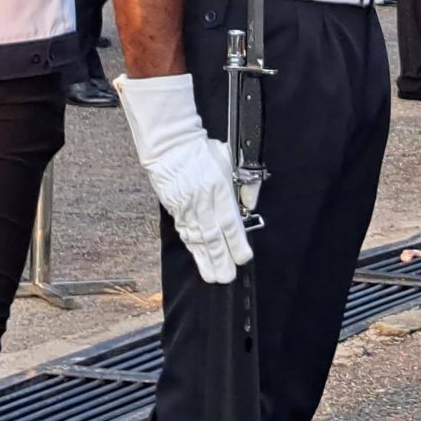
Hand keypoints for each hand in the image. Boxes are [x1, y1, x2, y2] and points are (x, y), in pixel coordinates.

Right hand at [118, 72, 251, 282]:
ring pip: (197, 238)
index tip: (243, 258)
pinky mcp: (174, 208)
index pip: (228, 221)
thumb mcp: (228, 161)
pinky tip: (199, 259)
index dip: (236, 242)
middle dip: (220, 259)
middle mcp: (201, 200)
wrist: (169, 143)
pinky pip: (185, 231)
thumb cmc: (201, 149)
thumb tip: (251, 204)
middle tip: (227, 277)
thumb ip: (242, 185)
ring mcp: (185, 206)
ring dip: (205, 259)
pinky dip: (193, 248)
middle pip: (212, 235)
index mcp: (216, 187)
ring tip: (213, 276)